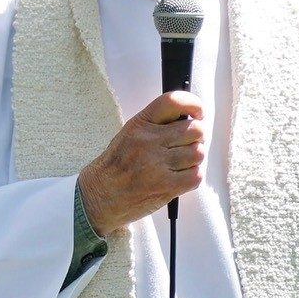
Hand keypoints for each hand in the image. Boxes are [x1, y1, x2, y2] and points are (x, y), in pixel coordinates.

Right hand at [78, 92, 204, 235]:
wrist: (100, 195)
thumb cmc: (116, 166)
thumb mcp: (129, 134)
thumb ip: (155, 124)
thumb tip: (188, 119)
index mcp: (140, 125)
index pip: (173, 102)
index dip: (193, 104)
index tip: (197, 112)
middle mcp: (150, 142)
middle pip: (194, 129)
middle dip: (196, 137)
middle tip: (188, 143)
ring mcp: (158, 164)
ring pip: (198, 153)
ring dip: (194, 158)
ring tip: (180, 163)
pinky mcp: (166, 186)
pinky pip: (195, 175)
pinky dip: (192, 176)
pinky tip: (180, 177)